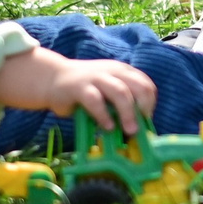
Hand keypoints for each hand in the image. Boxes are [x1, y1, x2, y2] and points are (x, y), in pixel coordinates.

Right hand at [0, 45, 155, 130]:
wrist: (52, 78)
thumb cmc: (85, 89)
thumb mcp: (106, 91)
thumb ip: (120, 103)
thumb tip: (137, 128)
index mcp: (122, 71)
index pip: (146, 84)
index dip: (149, 104)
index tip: (145, 121)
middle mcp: (113, 71)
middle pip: (138, 86)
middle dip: (144, 108)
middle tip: (142, 128)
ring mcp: (96, 78)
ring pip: (120, 92)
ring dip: (128, 113)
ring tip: (130, 131)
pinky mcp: (80, 88)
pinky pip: (96, 101)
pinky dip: (104, 115)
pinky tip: (107, 127)